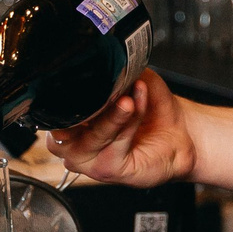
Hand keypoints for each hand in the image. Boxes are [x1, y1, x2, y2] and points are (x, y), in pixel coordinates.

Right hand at [46, 70, 194, 187]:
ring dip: (112, 116)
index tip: (80, 80)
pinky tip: (136, 107)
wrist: (181, 131)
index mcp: (70, 124)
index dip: (63, 97)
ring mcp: (89, 161)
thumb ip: (110, 74)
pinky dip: (127, 124)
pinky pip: (113, 147)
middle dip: (86, 107)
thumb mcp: (128, 81)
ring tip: (128, 100)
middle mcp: (73, 145)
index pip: (51, 113)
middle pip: (63, 128)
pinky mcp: (108, 171)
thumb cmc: (153, 110)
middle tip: (109, 93)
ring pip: (91, 137)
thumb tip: (99, 61)